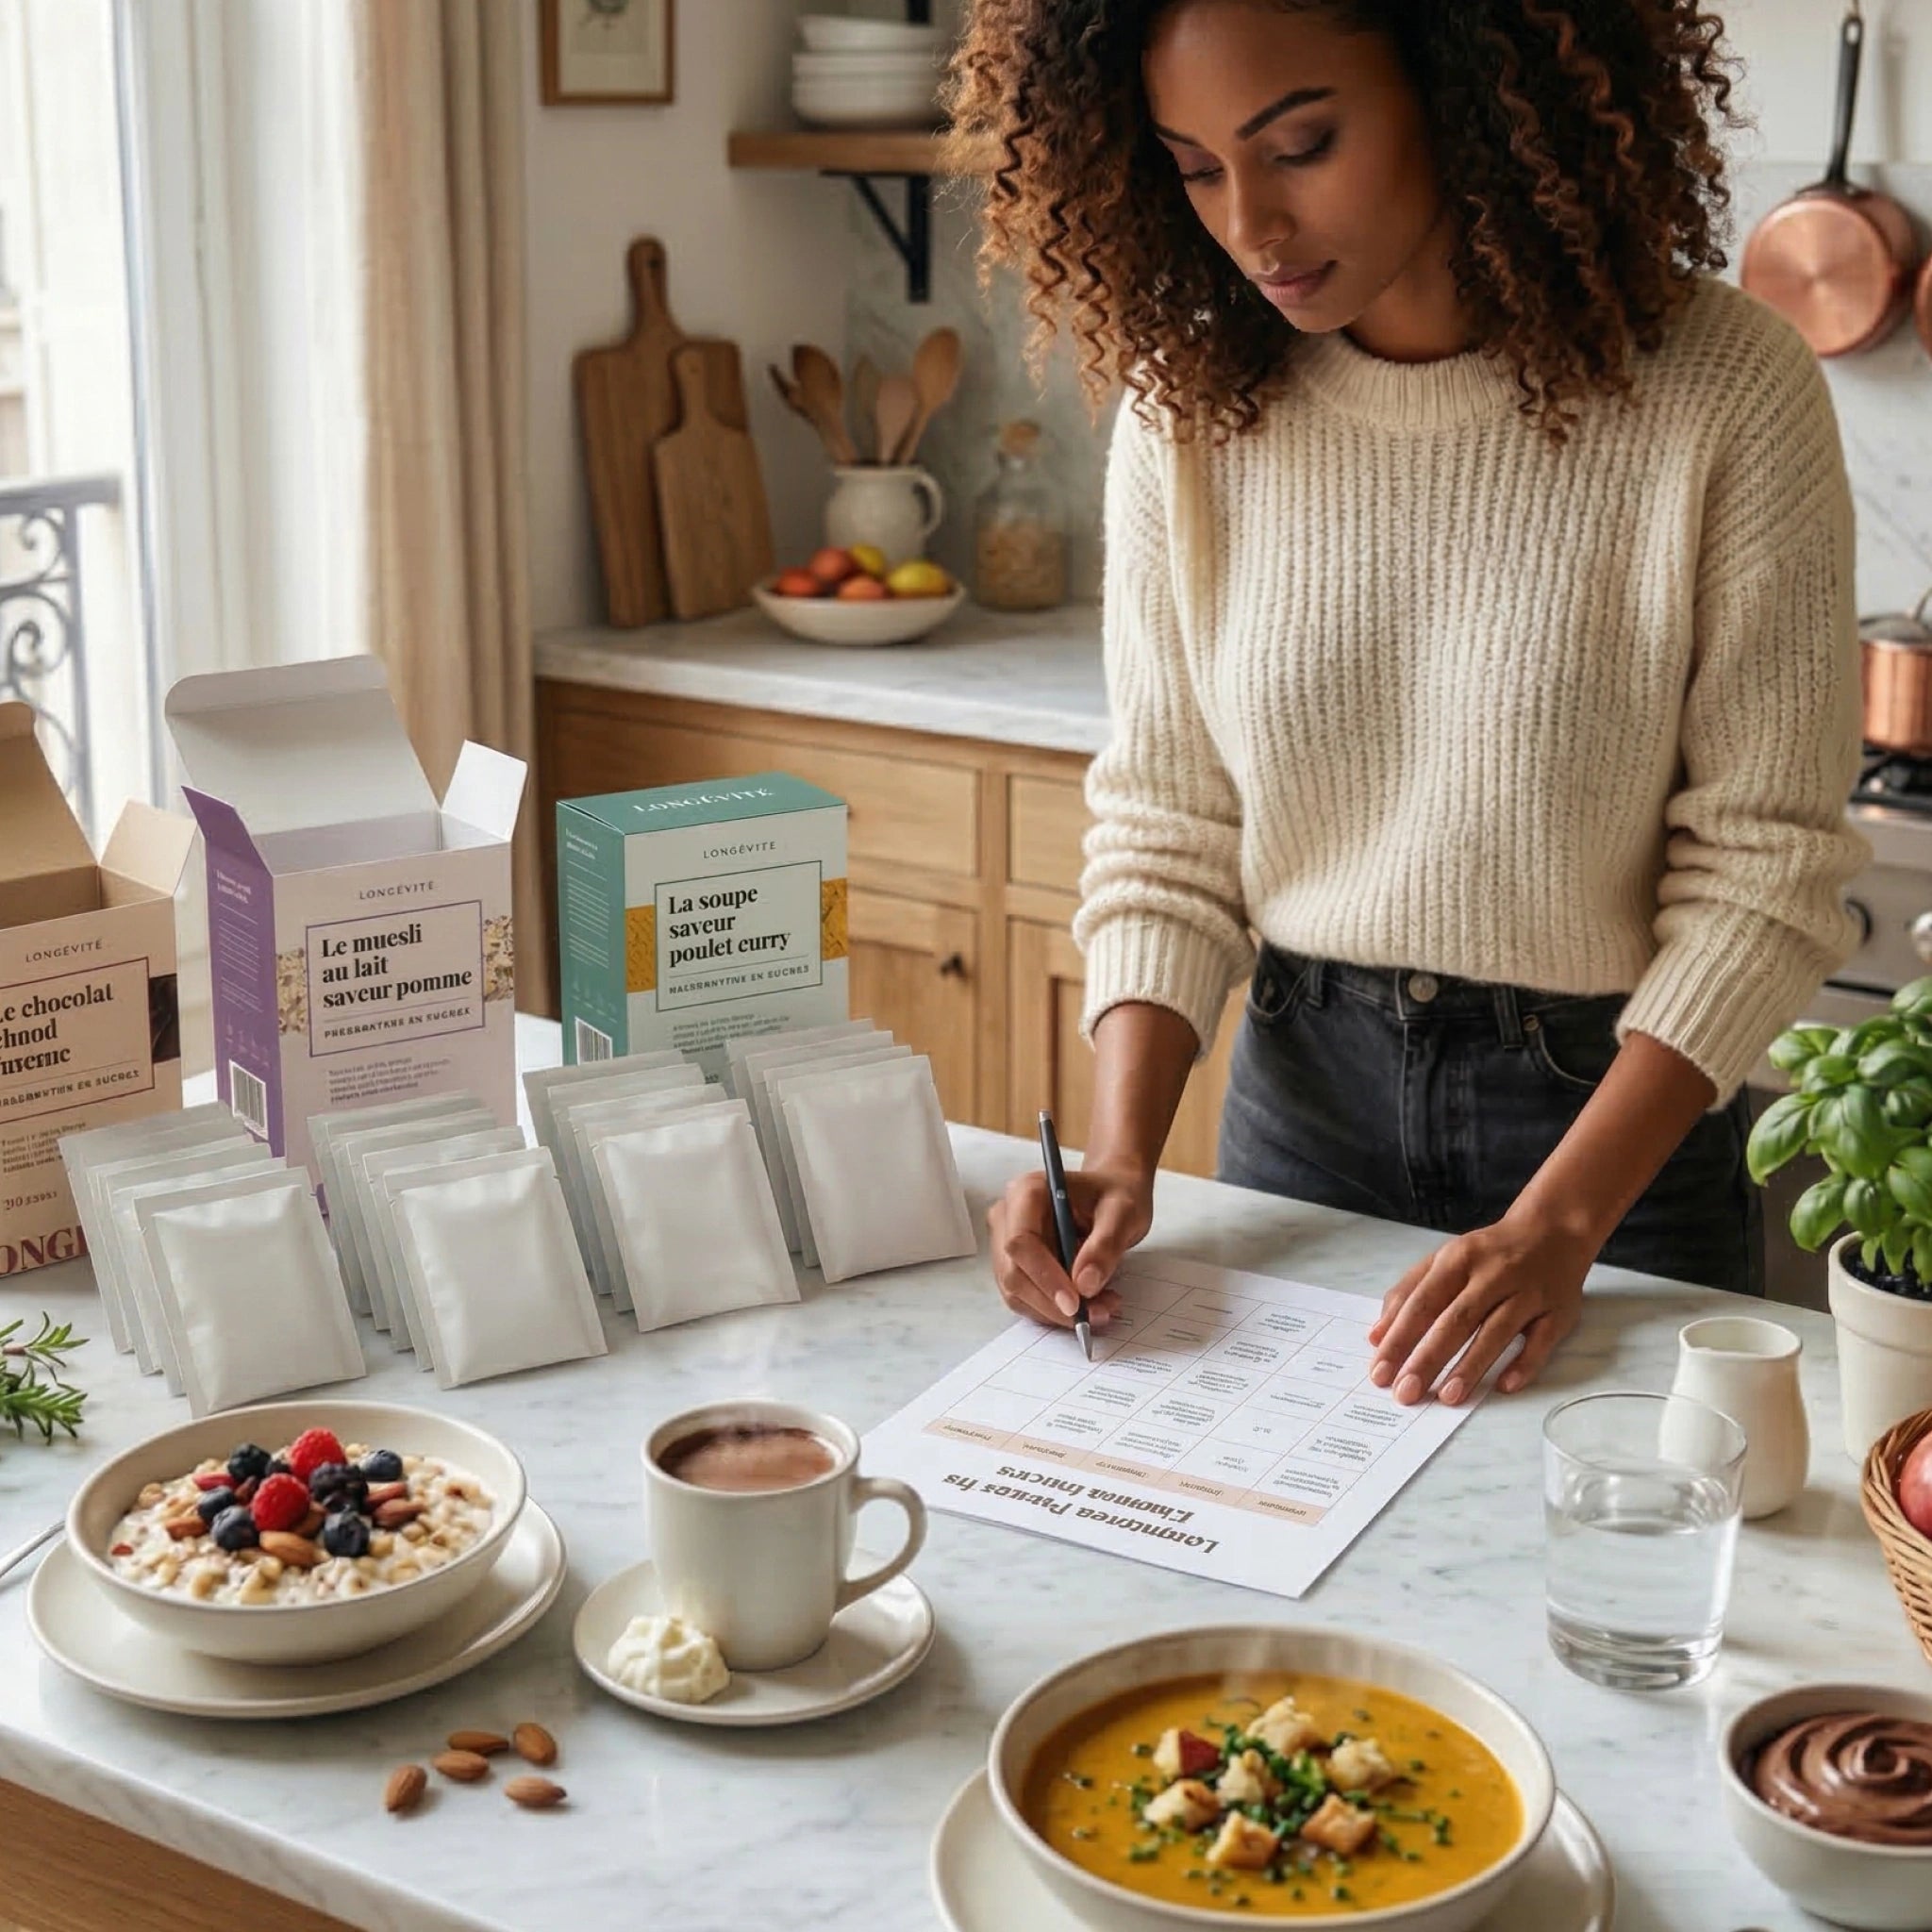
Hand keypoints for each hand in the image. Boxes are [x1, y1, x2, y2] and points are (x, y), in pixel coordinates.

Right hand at [987, 1162, 1151, 1329]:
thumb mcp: (1123, 1214)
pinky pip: (1026, 1299)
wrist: (1112, 1198)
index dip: (1044, 1276)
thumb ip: (1105, 1245)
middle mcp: (1008, 1217)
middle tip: (1098, 1313)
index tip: (1075, 1304)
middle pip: (1014, 1272)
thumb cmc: (1116, 1196)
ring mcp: (1006, 1243)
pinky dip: (1055, 1311)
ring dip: (1057, 1312)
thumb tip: (1084, 1284)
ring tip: (1102, 1307)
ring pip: (1018, 1292)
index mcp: (1027, 1193)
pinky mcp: (1014, 1266)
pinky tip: (1088, 1304)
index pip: (1021, 1241)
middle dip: (1053, 1303)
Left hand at [1366, 1209, 1594, 1405]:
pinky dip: (1524, 1364)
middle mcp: (1493, 1274)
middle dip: (1428, 1359)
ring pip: (1497, 1332)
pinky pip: (1541, 1341)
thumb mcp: (1444, 1260)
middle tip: (1406, 1393)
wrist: (1553, 1229)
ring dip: (1471, 1366)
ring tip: (1447, 1397)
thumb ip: (1408, 1293)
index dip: (1400, 1338)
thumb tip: (1376, 1336)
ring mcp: (1528, 1293)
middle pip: (1456, 1320)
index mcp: (1458, 1259)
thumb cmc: (1488, 1253)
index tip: (1380, 1372)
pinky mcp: (1558, 1312)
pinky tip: (1504, 1386)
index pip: (1422, 1302)